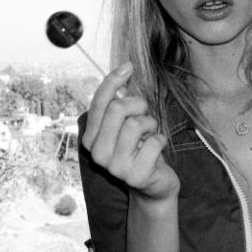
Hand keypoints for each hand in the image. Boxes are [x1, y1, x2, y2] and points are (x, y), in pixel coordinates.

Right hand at [82, 60, 179, 202]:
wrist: (153, 185)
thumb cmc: (139, 148)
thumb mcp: (126, 123)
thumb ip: (120, 101)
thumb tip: (124, 69)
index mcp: (90, 138)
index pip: (99, 103)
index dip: (113, 81)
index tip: (128, 66)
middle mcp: (97, 153)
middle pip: (118, 109)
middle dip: (138, 105)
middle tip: (145, 116)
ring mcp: (115, 167)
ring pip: (136, 124)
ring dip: (150, 124)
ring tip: (150, 135)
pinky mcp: (136, 176)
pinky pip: (155, 141)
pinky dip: (161, 140)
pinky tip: (157, 150)